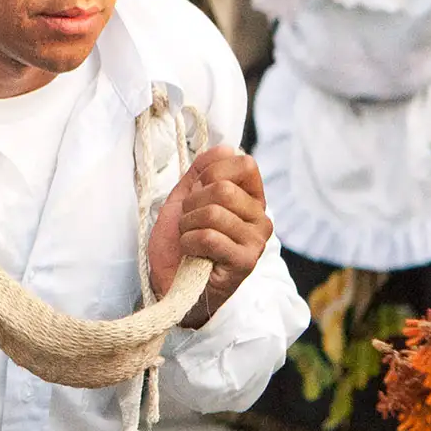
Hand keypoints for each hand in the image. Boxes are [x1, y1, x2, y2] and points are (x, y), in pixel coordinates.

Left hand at [145, 148, 270, 328]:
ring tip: (190, 241)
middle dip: (192, 205)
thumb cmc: (180, 244)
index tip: (197, 191)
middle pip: (223, 189)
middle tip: (188, 223)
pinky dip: (190, 243)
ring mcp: (256, 241)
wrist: (169, 284)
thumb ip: (202, 172)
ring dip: (188, 227)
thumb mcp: (185, 199)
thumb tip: (224, 147)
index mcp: (250, 199)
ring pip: (214, 213)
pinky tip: (192, 255)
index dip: (212, 172)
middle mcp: (260, 218)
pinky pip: (210, 237)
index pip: (244, 164)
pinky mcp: (246, 262)